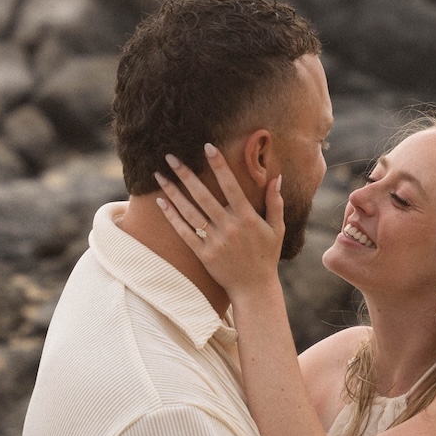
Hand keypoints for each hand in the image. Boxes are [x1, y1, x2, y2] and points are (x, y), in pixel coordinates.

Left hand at [154, 143, 283, 295]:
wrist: (254, 288)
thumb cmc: (266, 256)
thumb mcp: (276, 229)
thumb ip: (275, 202)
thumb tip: (276, 177)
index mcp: (247, 218)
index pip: (231, 186)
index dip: (219, 165)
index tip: (207, 147)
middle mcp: (229, 227)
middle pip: (204, 195)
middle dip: (186, 174)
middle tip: (171, 156)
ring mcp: (215, 241)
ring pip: (190, 212)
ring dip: (173, 192)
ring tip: (159, 175)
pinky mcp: (203, 254)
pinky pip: (184, 233)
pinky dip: (172, 217)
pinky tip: (161, 202)